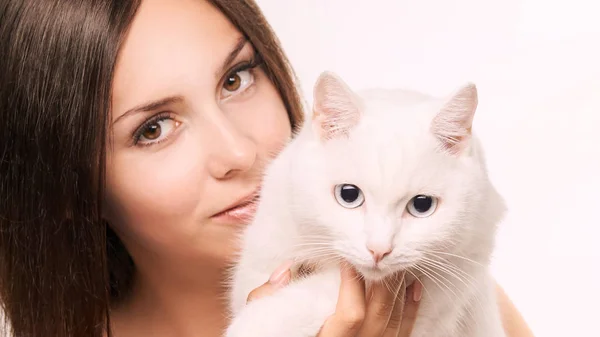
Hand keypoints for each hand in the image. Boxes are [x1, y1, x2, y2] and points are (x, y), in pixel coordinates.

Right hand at [247, 262, 422, 336]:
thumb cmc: (283, 335)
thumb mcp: (266, 322)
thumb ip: (269, 297)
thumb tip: (287, 269)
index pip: (351, 312)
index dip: (353, 282)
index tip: (347, 257)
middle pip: (378, 312)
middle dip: (380, 279)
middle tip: (375, 252)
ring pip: (393, 319)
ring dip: (397, 288)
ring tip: (394, 261)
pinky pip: (405, 330)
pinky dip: (410, 307)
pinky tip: (413, 286)